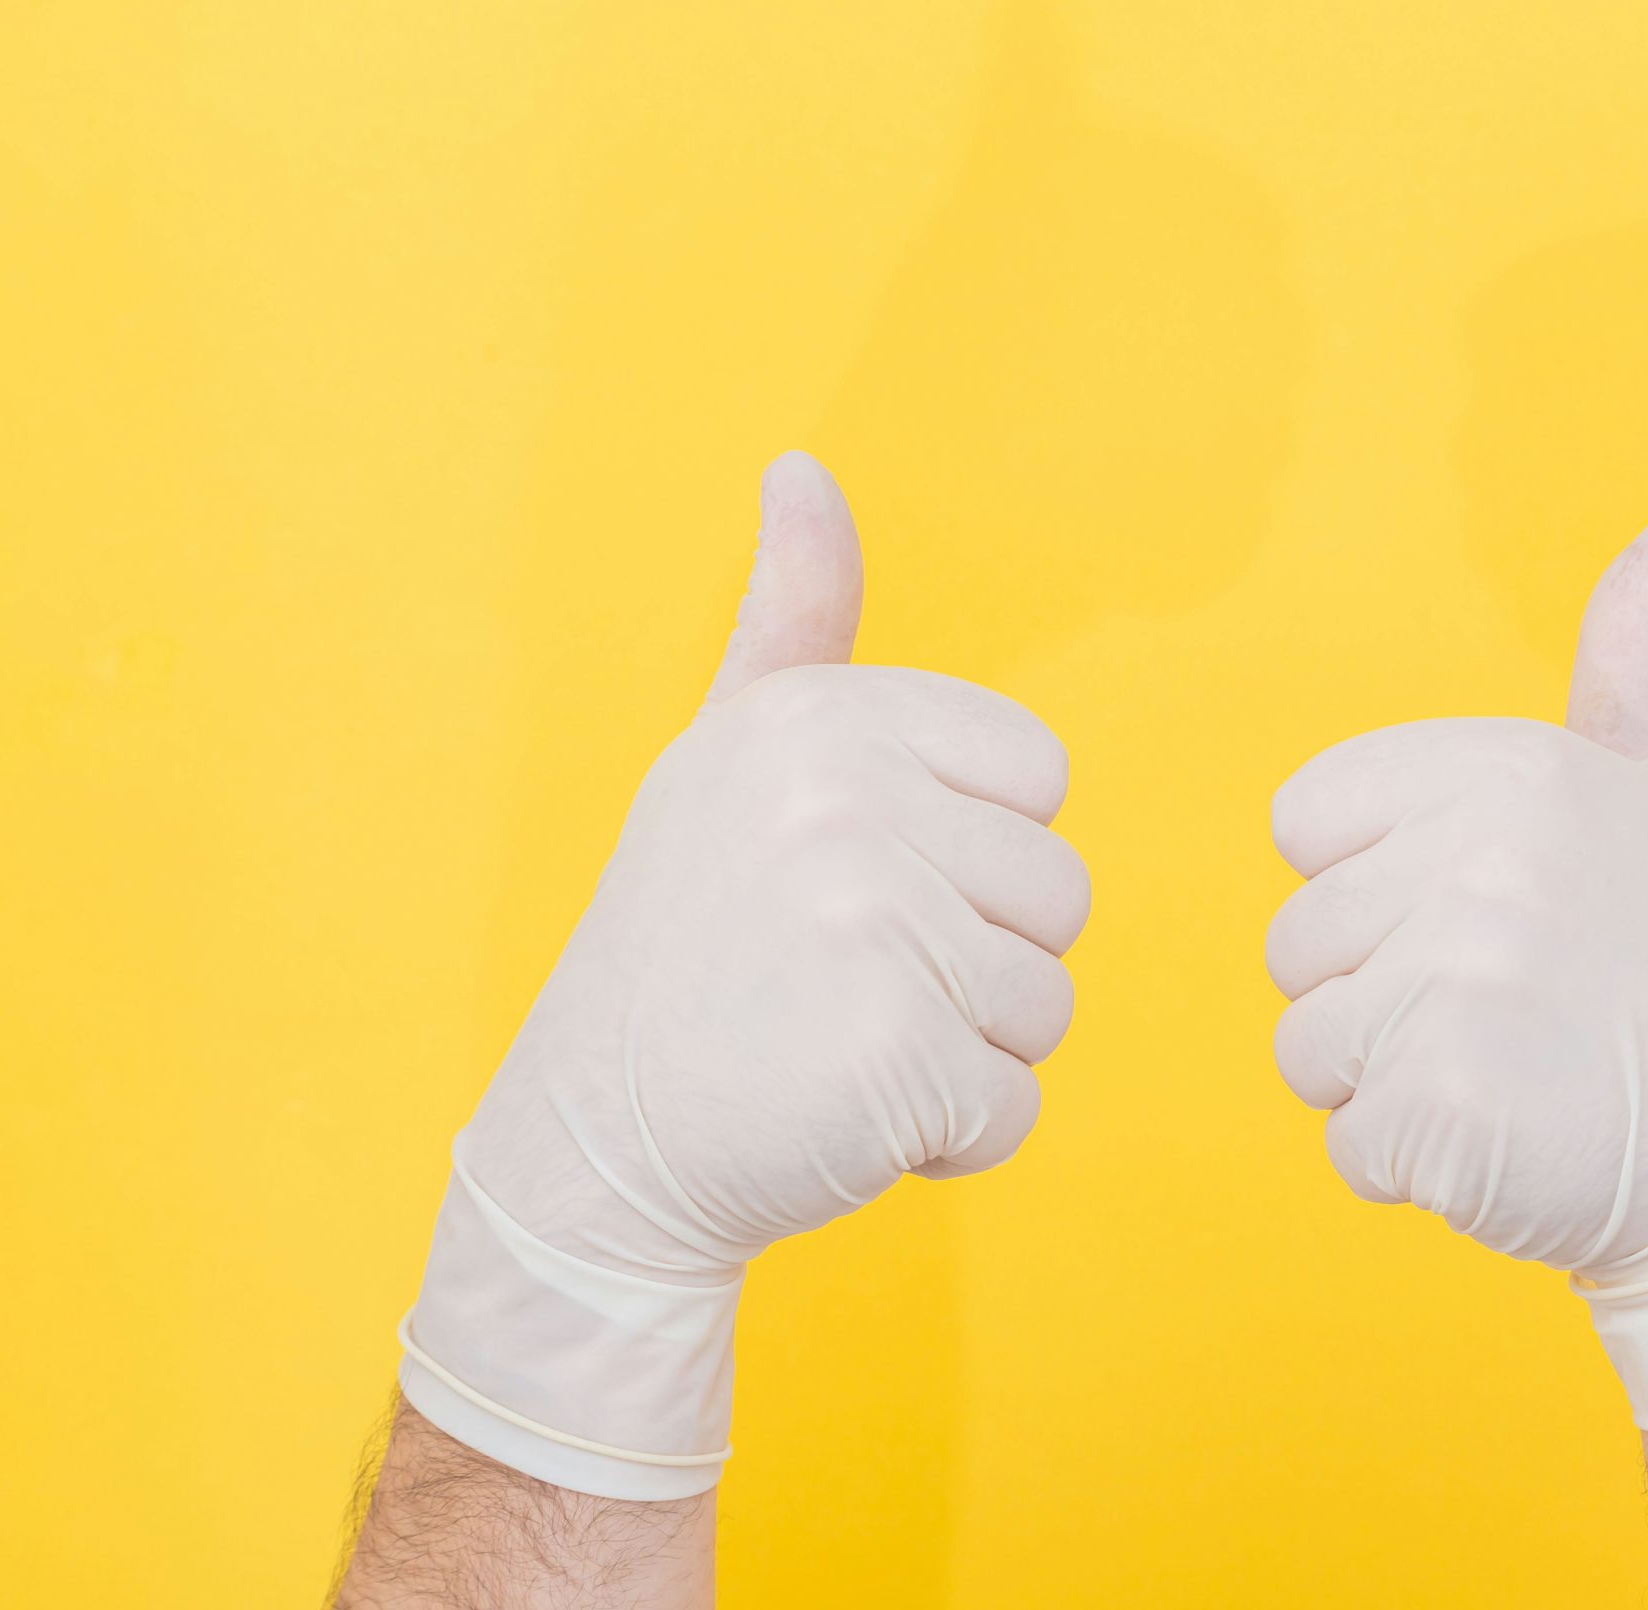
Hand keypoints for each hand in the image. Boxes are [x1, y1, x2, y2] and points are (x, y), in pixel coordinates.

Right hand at [397, 452, 1088, 1497]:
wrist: (589, 1145)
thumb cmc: (685, 944)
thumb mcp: (726, 756)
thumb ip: (793, 619)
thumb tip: (802, 467)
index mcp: (826, 718)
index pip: (1038, 779)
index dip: (969, 856)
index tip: (854, 885)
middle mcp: (847, 801)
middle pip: (1057, 895)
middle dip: (972, 964)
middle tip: (835, 983)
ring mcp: (876, 925)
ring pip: (1047, 1003)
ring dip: (964, 1053)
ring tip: (835, 1044)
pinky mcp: (900, 1054)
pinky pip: (1017, 1106)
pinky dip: (948, 1141)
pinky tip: (844, 1119)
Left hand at [1265, 507, 1647, 1428]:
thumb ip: (1634, 651)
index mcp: (1502, 769)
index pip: (1304, 826)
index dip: (1377, 888)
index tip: (1486, 914)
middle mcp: (1478, 862)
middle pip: (1297, 944)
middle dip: (1383, 997)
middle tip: (1514, 1012)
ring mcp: (1457, 988)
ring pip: (1308, 1045)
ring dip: (1389, 1084)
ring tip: (1512, 1072)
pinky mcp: (1442, 1110)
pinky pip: (1346, 1144)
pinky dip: (1415, 1167)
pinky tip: (1509, 1142)